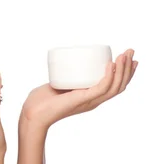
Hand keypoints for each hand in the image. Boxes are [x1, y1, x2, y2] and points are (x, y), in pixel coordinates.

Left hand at [21, 49, 137, 130]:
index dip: (126, 73)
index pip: (116, 86)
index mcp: (92, 97)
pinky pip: (101, 88)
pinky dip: (108, 77)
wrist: (33, 112)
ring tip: (123, 55)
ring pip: (114, 87)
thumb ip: (64, 73)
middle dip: (128, 68)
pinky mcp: (83, 100)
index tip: (129, 58)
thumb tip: (66, 58)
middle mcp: (94, 100)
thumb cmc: (42, 100)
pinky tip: (110, 65)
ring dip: (122, 70)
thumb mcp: (60, 82)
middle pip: (120, 85)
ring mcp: (90, 101)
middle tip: (131, 51)